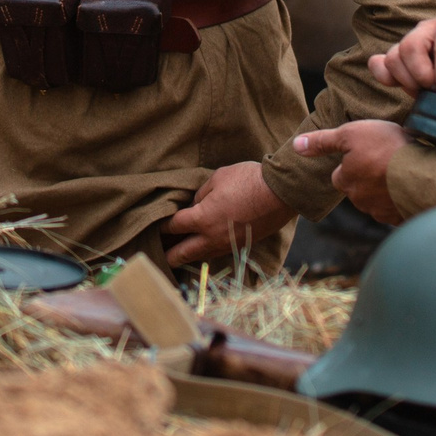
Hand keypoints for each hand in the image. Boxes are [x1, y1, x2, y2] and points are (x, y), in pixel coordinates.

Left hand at [164, 161, 294, 267]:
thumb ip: (201, 195)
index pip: (173, 227)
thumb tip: (194, 205)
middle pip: (181, 254)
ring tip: (177, 254)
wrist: (280, 193)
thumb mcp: (217, 178)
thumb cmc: (247, 180)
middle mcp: (211, 238)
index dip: (162, 226)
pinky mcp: (240, 246)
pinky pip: (217, 252)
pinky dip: (206, 251)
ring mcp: (227, 245)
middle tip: (158, 254)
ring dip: (187, 256)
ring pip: (200, 256)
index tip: (155, 225)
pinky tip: (203, 247)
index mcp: (202, 219)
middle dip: (168, 254)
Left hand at [294, 119, 407, 223]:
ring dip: (386, 188)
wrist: (423, 173)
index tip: (367, 153)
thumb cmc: (386, 148)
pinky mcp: (402, 217)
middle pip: (359, 188)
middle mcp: (360, 201)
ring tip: (402, 170)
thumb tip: (296, 146)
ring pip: (378, 199)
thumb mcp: (350, 134)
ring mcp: (382, 212)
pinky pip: (397, 208)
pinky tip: (411, 185)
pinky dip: (402, 199)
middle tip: (386, 159)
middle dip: (369, 177)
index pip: (341, 174)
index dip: (353, 162)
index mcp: (345, 181)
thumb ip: (322, 141)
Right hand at [368, 9, 435, 102]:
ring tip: (424, 91)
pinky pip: (378, 64)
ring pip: (393, 57)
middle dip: (420, 75)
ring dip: (406, 80)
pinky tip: (401, 86)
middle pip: (410, 47)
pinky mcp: (396, 55)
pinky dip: (385, 78)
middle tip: (434, 91)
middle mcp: (427, 27)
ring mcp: (409, 39)